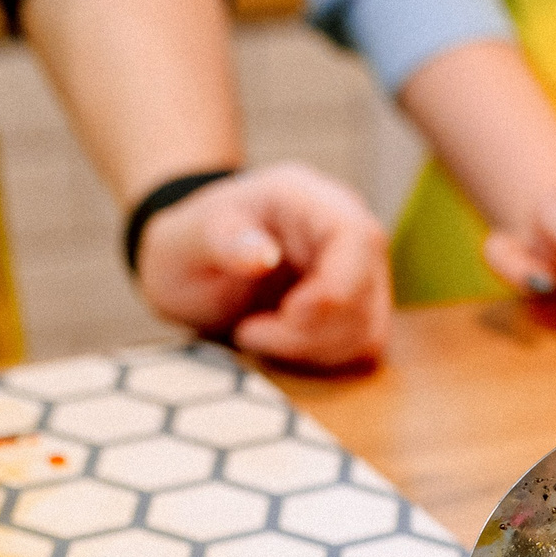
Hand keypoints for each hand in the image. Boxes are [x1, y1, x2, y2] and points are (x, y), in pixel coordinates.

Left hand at [134, 163, 391, 368]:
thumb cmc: (190, 244)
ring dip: (312, 349)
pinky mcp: (359, 309)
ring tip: (257, 334)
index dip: (330, 291)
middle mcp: (347, 229)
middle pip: (366, 291)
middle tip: (249, 331)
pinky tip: (280, 344)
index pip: (357, 237)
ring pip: (369, 329)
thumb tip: (264, 257)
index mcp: (307, 198)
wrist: (193, 264)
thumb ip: (224, 240)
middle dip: (308, 331)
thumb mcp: (186, 238)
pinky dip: (320, 358)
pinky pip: (362, 347)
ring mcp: (360, 271)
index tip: (282, 314)